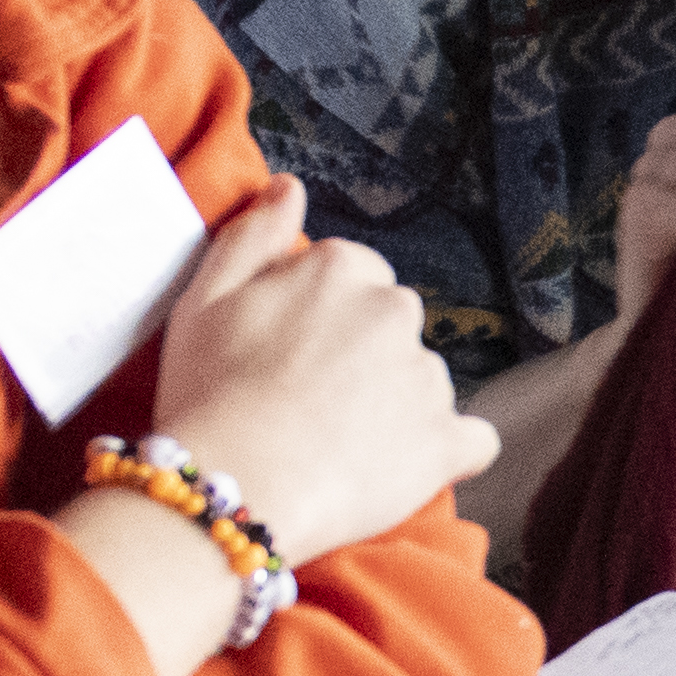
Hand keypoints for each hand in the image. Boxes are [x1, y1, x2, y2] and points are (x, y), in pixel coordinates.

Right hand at [134, 175, 501, 558]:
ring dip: (394, 402)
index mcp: (341, 268)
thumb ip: (253, 235)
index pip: (350, 275)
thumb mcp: (203, 299)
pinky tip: (407, 466)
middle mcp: (396, 310)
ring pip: (421, 379)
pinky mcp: (446, 442)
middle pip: (390, 323)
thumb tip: (289, 187)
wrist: (232, 488)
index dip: (316, 317)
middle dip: (360, 354)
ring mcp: (427, 377)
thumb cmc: (206, 394)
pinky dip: (448, 451)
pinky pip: (473, 440)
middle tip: (307, 401)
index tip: (286, 353)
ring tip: (336, 444)